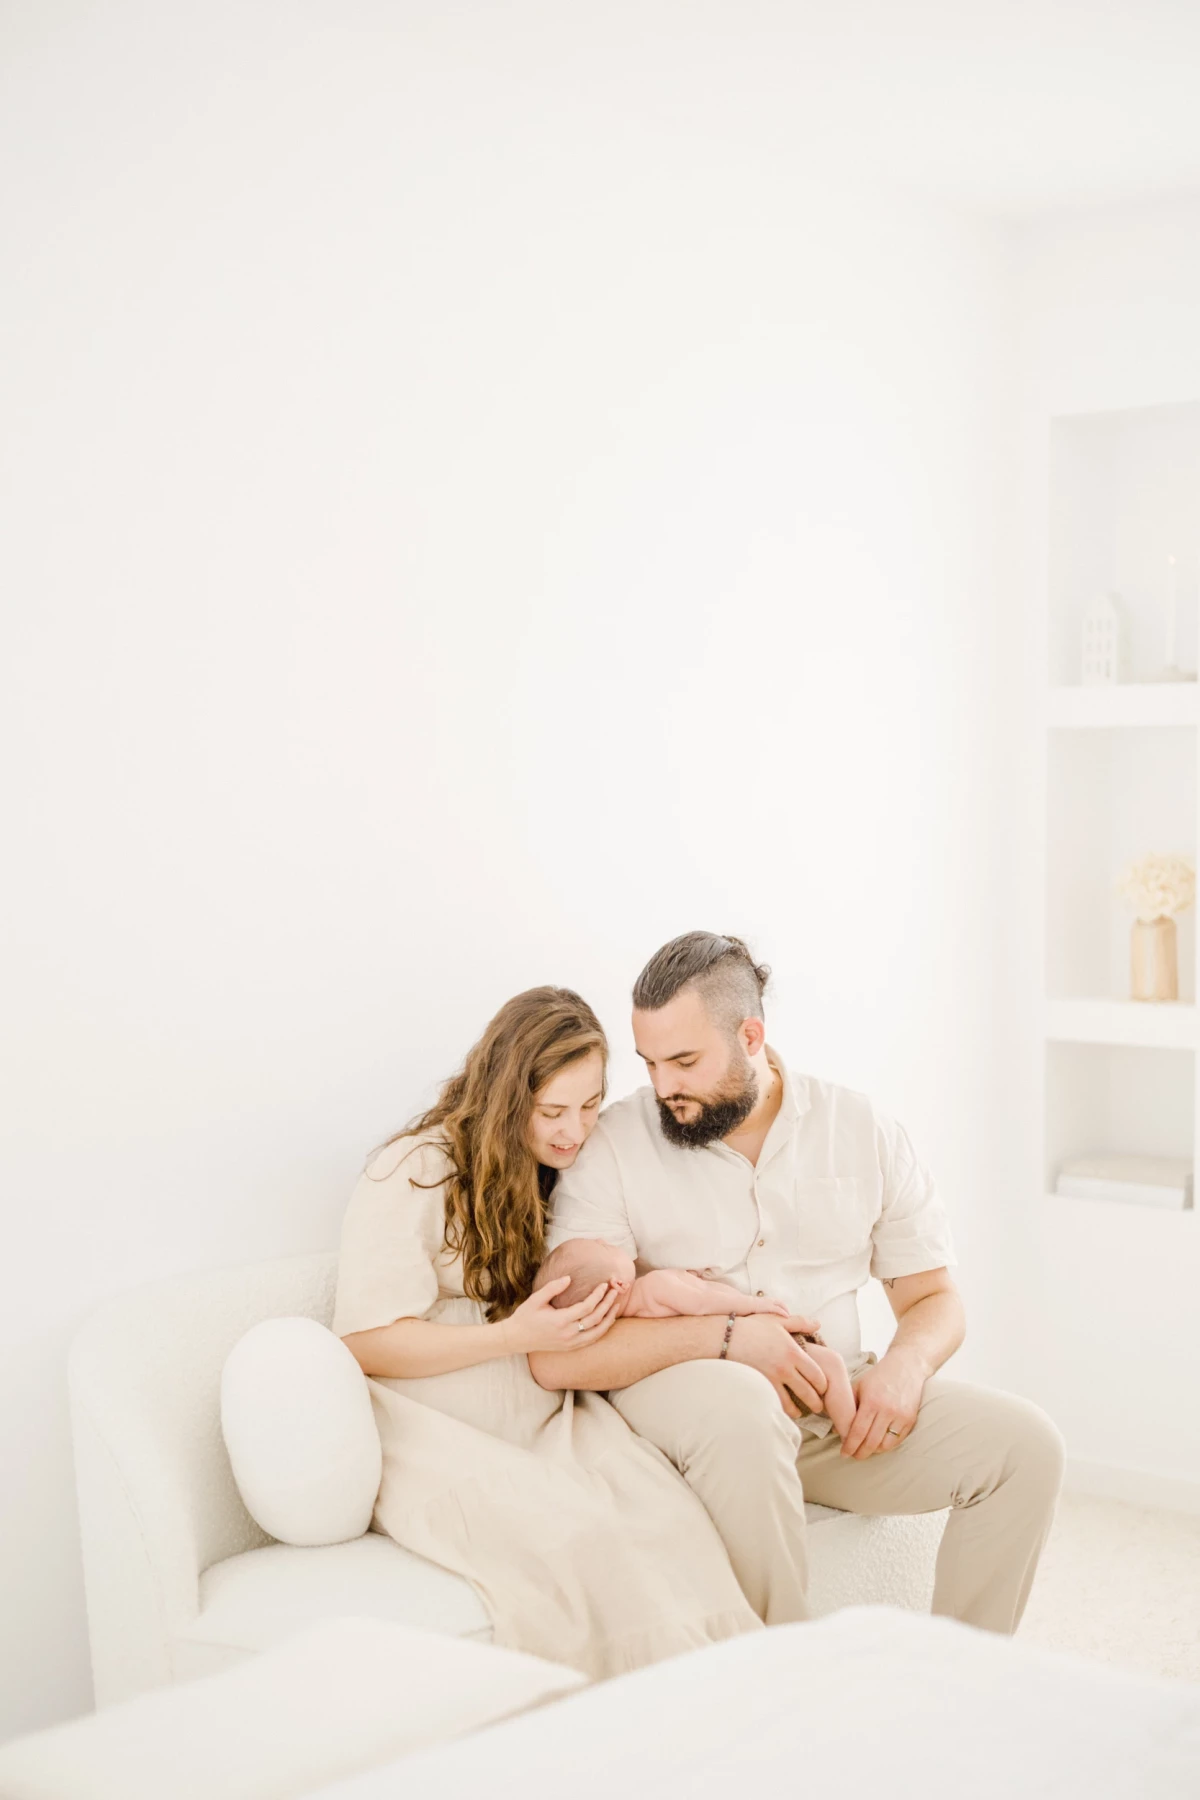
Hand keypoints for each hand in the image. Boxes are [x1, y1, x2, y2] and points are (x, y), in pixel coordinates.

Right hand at [501, 1279, 623, 1356]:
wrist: (517, 1339)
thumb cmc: (525, 1316)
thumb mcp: (535, 1299)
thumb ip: (552, 1288)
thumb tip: (569, 1278)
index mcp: (560, 1320)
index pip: (586, 1307)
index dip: (598, 1295)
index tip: (604, 1284)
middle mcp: (568, 1334)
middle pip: (595, 1318)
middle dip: (608, 1303)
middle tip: (616, 1290)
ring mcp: (571, 1343)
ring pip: (598, 1332)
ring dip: (609, 1318)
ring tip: (616, 1304)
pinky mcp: (571, 1347)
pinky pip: (592, 1339)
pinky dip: (603, 1329)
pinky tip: (607, 1320)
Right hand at [725, 1315, 828, 1419]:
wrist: (727, 1337)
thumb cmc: (753, 1327)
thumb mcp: (778, 1320)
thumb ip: (800, 1322)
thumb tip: (818, 1323)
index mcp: (793, 1352)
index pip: (817, 1375)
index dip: (823, 1385)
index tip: (823, 1388)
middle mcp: (785, 1368)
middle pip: (808, 1393)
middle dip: (816, 1403)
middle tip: (818, 1407)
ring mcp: (771, 1380)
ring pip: (791, 1404)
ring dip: (798, 1411)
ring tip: (800, 1413)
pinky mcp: (759, 1386)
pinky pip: (774, 1404)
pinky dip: (780, 1410)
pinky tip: (782, 1410)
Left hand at [839, 1348, 925, 1458]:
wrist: (906, 1366)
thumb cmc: (878, 1375)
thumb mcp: (859, 1385)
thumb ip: (848, 1406)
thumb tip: (836, 1428)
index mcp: (871, 1401)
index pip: (858, 1431)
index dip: (850, 1445)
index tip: (843, 1453)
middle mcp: (887, 1410)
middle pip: (871, 1442)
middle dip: (860, 1453)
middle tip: (852, 1456)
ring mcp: (900, 1416)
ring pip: (885, 1445)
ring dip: (873, 1451)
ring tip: (864, 1450)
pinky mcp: (910, 1420)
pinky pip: (897, 1441)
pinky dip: (886, 1446)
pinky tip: (878, 1445)